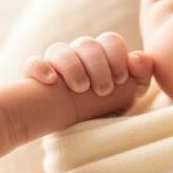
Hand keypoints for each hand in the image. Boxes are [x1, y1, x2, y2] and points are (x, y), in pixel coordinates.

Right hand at [22, 32, 152, 113]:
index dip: (117, 55)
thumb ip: (139, 75)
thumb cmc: (104, 110)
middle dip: (97, 65)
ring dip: (72, 66)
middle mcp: (78, 56)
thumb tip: (137, 58)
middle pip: (86, 43)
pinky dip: (40, 68)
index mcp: (102, 55)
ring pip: (59, 49)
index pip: (110, 40)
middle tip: (103, 90)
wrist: (74, 131)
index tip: (121, 78)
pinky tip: (51, 80)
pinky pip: (33, 63)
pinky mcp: (36, 78)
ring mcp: (56, 65)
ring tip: (80, 88)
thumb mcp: (127, 96)